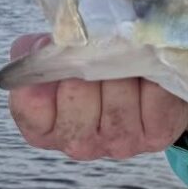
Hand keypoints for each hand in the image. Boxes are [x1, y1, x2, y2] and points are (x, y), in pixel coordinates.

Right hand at [5, 33, 187, 160]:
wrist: (148, 92)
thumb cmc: (98, 74)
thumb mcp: (61, 61)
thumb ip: (42, 52)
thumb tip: (44, 44)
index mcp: (43, 130)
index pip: (31, 103)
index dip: (46, 71)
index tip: (59, 51)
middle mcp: (77, 144)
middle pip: (77, 90)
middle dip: (92, 60)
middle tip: (103, 49)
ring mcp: (119, 144)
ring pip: (118, 90)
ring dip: (126, 65)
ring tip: (129, 57)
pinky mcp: (156, 136)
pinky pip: (155, 95)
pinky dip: (154, 76)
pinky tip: (151, 73)